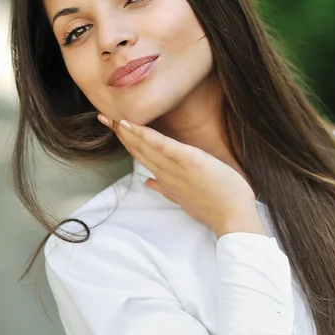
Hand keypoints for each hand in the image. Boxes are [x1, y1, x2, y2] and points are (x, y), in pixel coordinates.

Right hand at [98, 115, 257, 232]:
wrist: (232, 217)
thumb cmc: (213, 208)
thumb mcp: (185, 198)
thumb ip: (165, 188)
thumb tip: (146, 182)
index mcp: (166, 179)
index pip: (142, 157)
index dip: (126, 142)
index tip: (113, 129)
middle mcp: (166, 173)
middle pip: (138, 150)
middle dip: (120, 134)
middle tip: (102, 117)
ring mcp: (176, 167)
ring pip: (146, 147)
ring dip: (128, 132)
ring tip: (112, 118)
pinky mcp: (188, 160)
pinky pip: (163, 146)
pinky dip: (147, 136)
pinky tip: (133, 125)